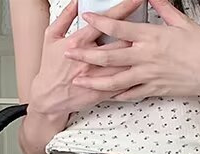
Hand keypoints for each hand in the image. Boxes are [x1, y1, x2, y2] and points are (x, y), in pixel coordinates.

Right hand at [28, 0, 141, 119]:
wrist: (47, 98)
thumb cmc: (50, 67)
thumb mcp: (51, 37)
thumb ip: (65, 17)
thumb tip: (76, 2)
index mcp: (79, 42)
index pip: (106, 22)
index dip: (124, 9)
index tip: (136, 0)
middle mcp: (90, 60)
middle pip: (120, 42)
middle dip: (138, 32)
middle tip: (151, 24)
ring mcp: (97, 77)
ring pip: (124, 64)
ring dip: (139, 55)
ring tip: (151, 46)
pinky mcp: (101, 92)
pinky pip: (121, 84)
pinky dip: (133, 77)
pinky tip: (143, 70)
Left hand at [65, 0, 199, 101]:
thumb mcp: (183, 22)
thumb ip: (164, 9)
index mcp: (152, 36)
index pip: (119, 28)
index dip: (100, 23)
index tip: (86, 19)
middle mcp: (146, 57)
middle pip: (110, 56)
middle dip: (86, 54)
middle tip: (69, 53)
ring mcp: (149, 76)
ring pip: (115, 80)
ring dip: (94, 81)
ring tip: (78, 81)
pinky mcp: (154, 90)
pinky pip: (130, 94)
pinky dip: (115, 95)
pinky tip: (103, 95)